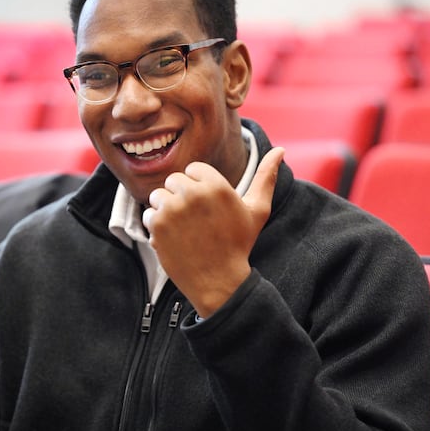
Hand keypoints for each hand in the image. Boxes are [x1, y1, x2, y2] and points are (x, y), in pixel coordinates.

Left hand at [142, 147, 283, 317]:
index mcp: (216, 185)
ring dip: (167, 210)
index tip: (206, 207)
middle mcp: (193, 193)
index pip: (193, 169)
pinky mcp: (157, 225)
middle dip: (181, 197)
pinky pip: (149, 214)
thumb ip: (266, 177)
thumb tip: (280, 149)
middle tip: (195, 220)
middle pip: (174, 180)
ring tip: (184, 229)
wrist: (218, 281)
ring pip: (159, 196)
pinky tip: (174, 238)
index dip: (198, 187)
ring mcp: (173, 209)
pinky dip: (157, 226)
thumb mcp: (257, 210)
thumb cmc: (238, 244)